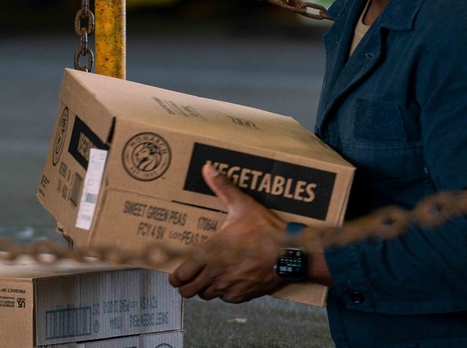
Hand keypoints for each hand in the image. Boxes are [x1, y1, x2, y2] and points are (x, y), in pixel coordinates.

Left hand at [168, 163, 285, 302]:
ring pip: (205, 296)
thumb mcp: (243, 205)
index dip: (176, 275)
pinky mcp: (242, 296)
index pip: (180, 276)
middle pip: (187, 291)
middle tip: (189, 275)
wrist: (290, 255)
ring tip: (209, 276)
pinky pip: (224, 299)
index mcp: (210, 254)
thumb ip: (223, 187)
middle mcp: (215, 274)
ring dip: (204, 288)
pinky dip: (223, 292)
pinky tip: (229, 279)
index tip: (177, 271)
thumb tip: (208, 167)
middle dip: (186, 284)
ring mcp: (228, 288)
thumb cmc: (265, 231)